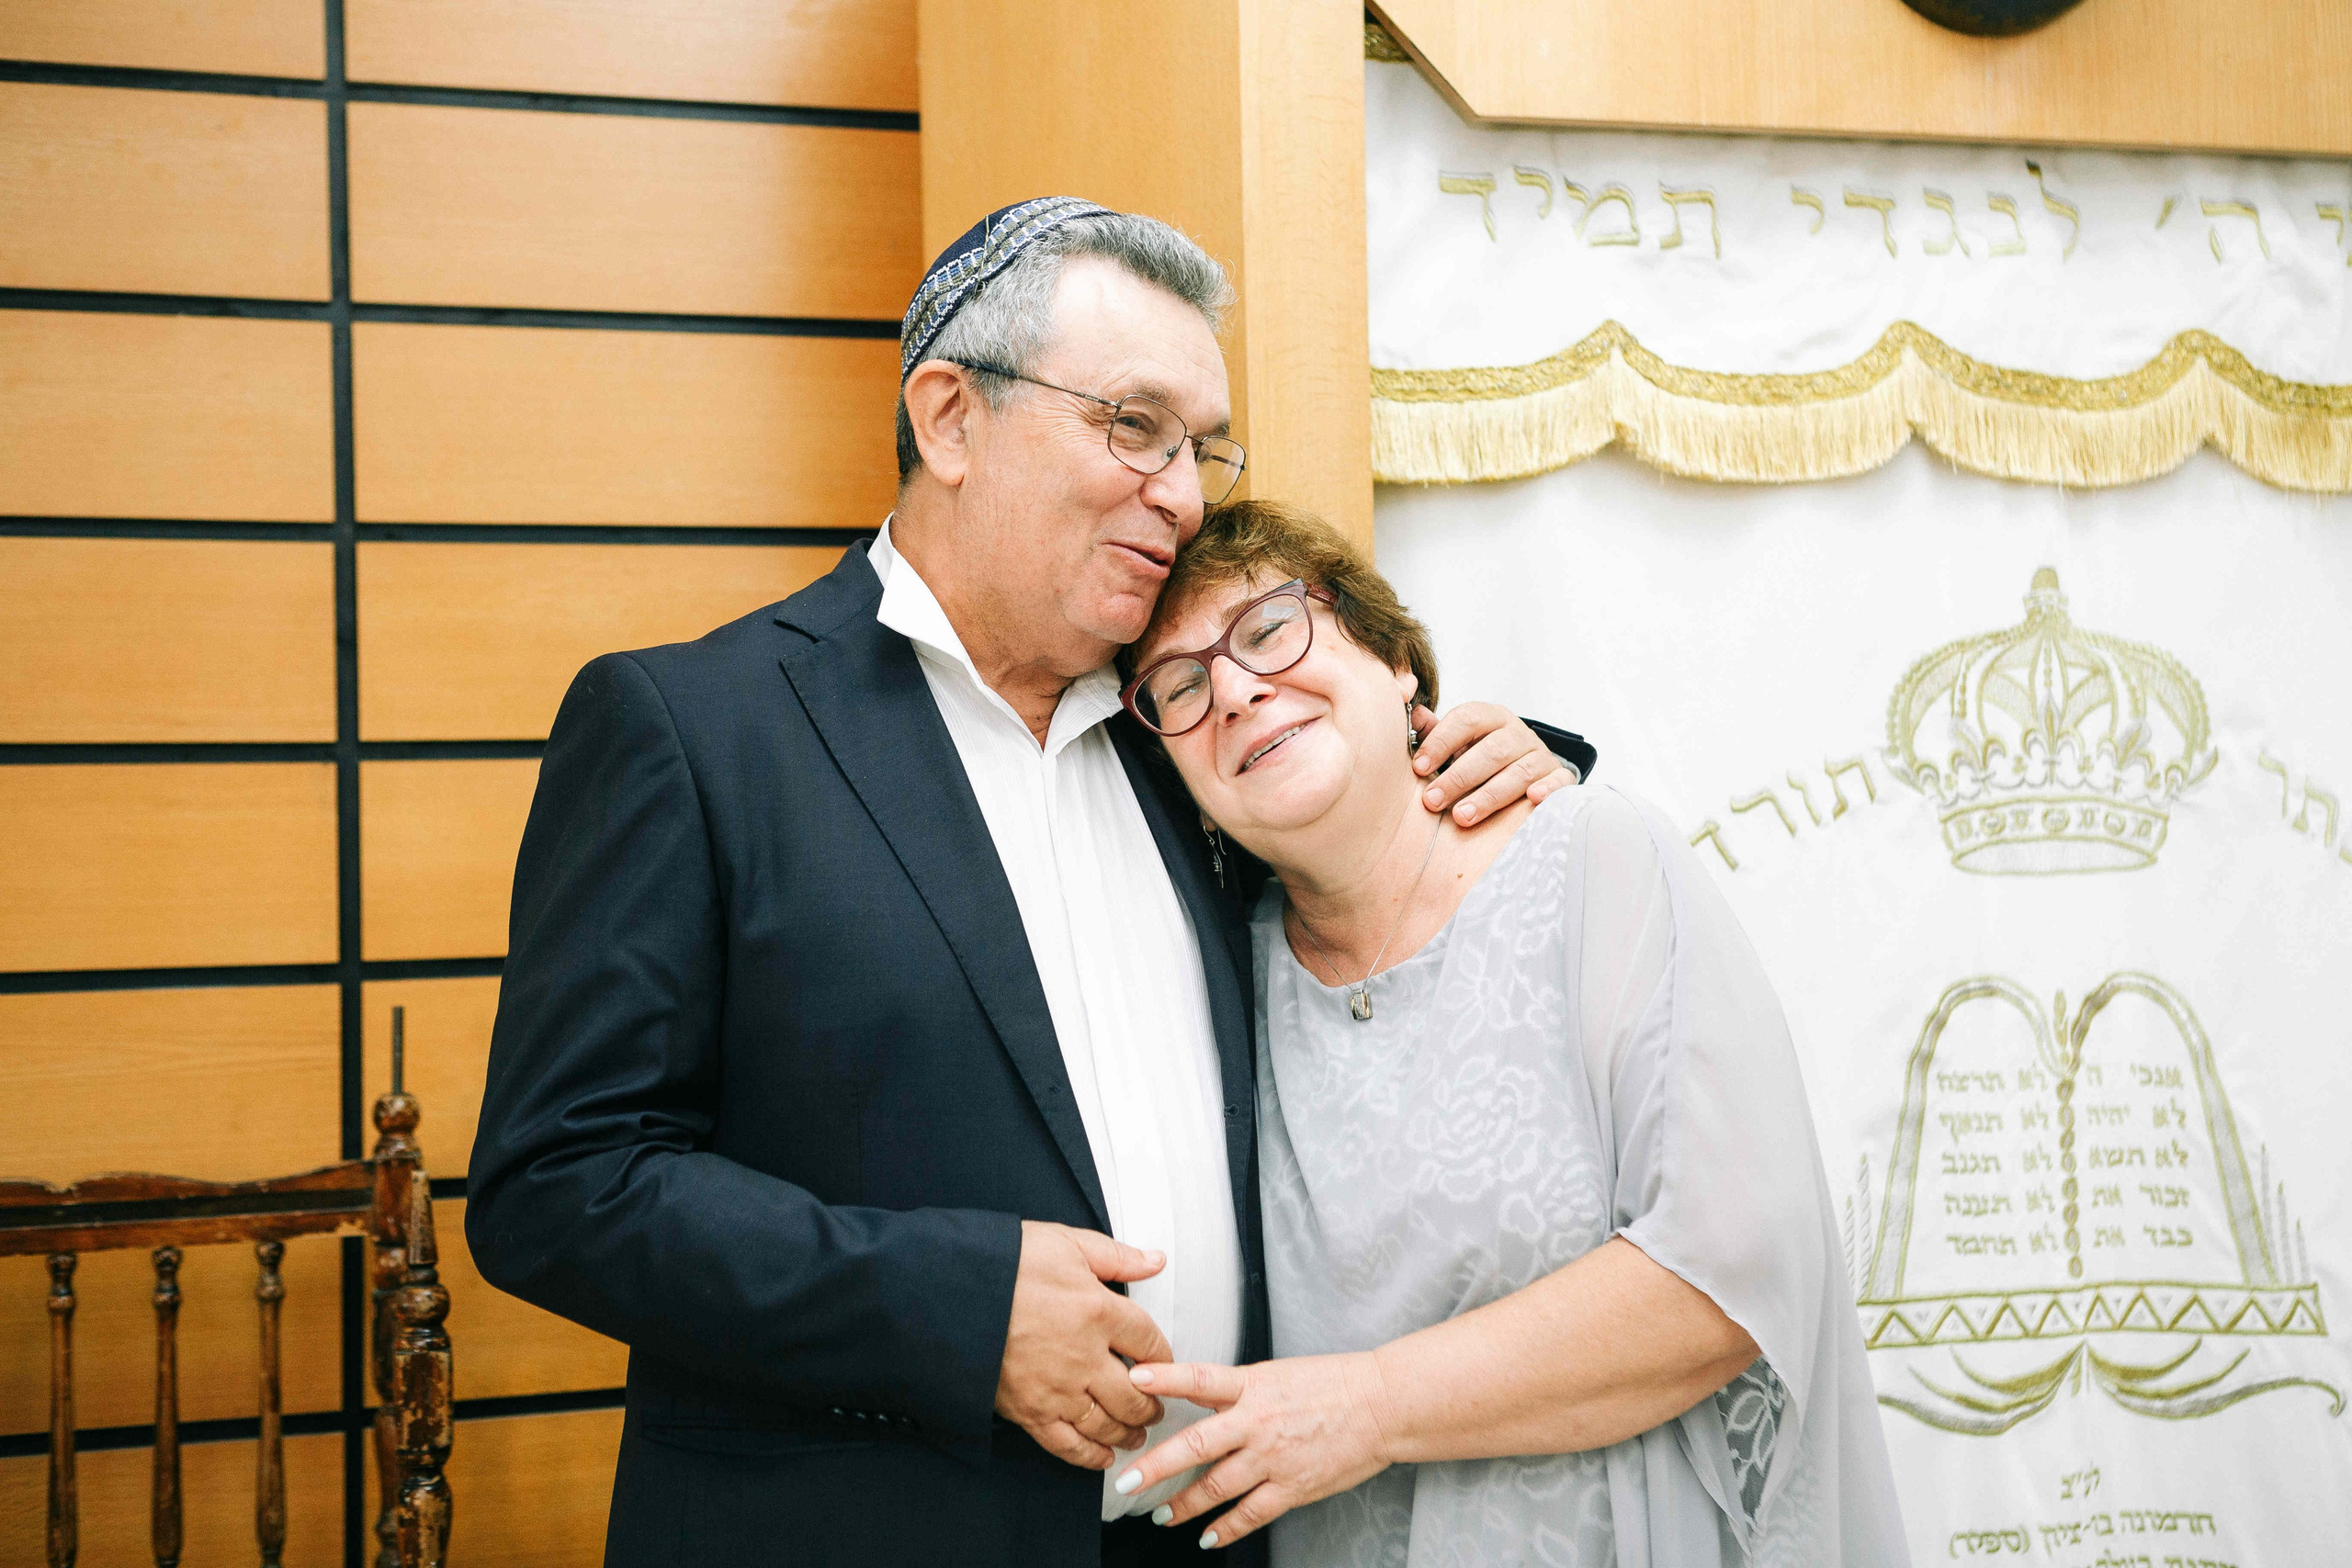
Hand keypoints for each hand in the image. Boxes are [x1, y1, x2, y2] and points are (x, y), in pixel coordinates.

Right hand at [995, 1221, 1173, 1469]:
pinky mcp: (1029, 1411)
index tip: (1165, 1363)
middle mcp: (1085, 1357)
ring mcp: (1057, 1389)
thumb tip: (1156, 1261)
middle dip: (1152, 1404)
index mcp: (1099, 1311)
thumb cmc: (1006, 1262)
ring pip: (1107, 1423)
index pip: (1150, 1343)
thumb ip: (1116, 1256)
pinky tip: (1103, 1457)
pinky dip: (1090, 1456)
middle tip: (1157, 1407)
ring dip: (1128, 1432)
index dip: (1165, 1356)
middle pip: (1136, 1394)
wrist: (951, 1292)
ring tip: (1136, 1433)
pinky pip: (1068, 1445)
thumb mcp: (1065, 1242)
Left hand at [1113, 1356, 1392, 1549]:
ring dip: (1184, 1505)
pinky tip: (1208, 1536)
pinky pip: (1250, 1514)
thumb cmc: (1334, 1384)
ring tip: (1162, 1514)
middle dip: (1155, 1467)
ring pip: (1216, 1487)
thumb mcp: (1277, 1373)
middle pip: (1195, 1446)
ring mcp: (1273, 1458)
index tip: (1134, 1379)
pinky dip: (1226, 1529)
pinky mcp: (1292, 1487)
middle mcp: (1257, 1422)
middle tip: (1127, 1483)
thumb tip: (1196, 1390)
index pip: (1199, 1378)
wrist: (1382, 1405)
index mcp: (1253, 1386)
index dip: (1164, 1378)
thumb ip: (1235, 1387)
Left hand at [1411, 703, 1576, 826]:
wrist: (1529, 772)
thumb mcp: (1459, 744)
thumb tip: (1415, 714)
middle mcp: (1518, 733)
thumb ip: (1436, 732)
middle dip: (1459, 777)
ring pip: (1519, 772)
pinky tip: (1532, 799)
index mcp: (1491, 718)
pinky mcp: (1559, 777)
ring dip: (1489, 796)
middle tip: (1432, 801)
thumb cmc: (1482, 759)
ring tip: (1462, 817)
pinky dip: (1548, 789)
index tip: (1419, 768)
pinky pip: (1558, 781)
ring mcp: (1541, 755)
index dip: (1441, 741)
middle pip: (1492, 750)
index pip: (1467, 719)